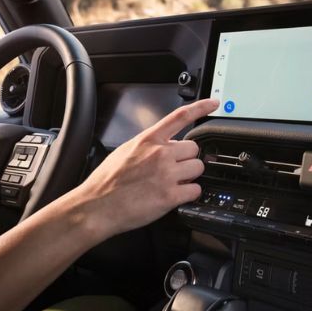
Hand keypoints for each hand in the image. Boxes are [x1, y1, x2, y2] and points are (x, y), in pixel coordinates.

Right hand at [77, 99, 218, 240]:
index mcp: (148, 140)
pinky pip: (195, 190)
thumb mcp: (125, 151)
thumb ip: (147, 145)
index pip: (180, 116)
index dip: (201, 107)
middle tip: (174, 169)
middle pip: (194, 149)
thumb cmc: (107, 182)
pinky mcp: (170, 196)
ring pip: (198, 168)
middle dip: (187, 159)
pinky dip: (189, 194)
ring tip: (173, 183)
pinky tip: (175, 196)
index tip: (214, 103)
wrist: (97, 207)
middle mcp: (160, 154)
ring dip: (190, 176)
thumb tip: (163, 144)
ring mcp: (167, 174)